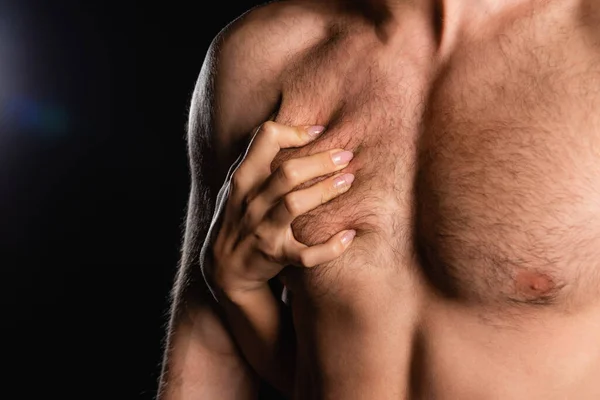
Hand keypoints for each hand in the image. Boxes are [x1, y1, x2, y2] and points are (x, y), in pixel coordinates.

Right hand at [208, 121, 355, 298]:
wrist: (225, 267)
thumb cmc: (240, 216)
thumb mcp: (239, 184)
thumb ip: (259, 158)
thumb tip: (291, 125)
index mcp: (243, 178)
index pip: (266, 139)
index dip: (296, 131)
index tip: (320, 132)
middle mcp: (251, 202)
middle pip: (288, 172)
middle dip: (321, 161)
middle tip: (346, 156)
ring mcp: (263, 230)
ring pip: (295, 205)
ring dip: (325, 191)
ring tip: (349, 181)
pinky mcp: (276, 256)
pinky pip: (306, 255)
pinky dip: (330, 247)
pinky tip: (350, 235)